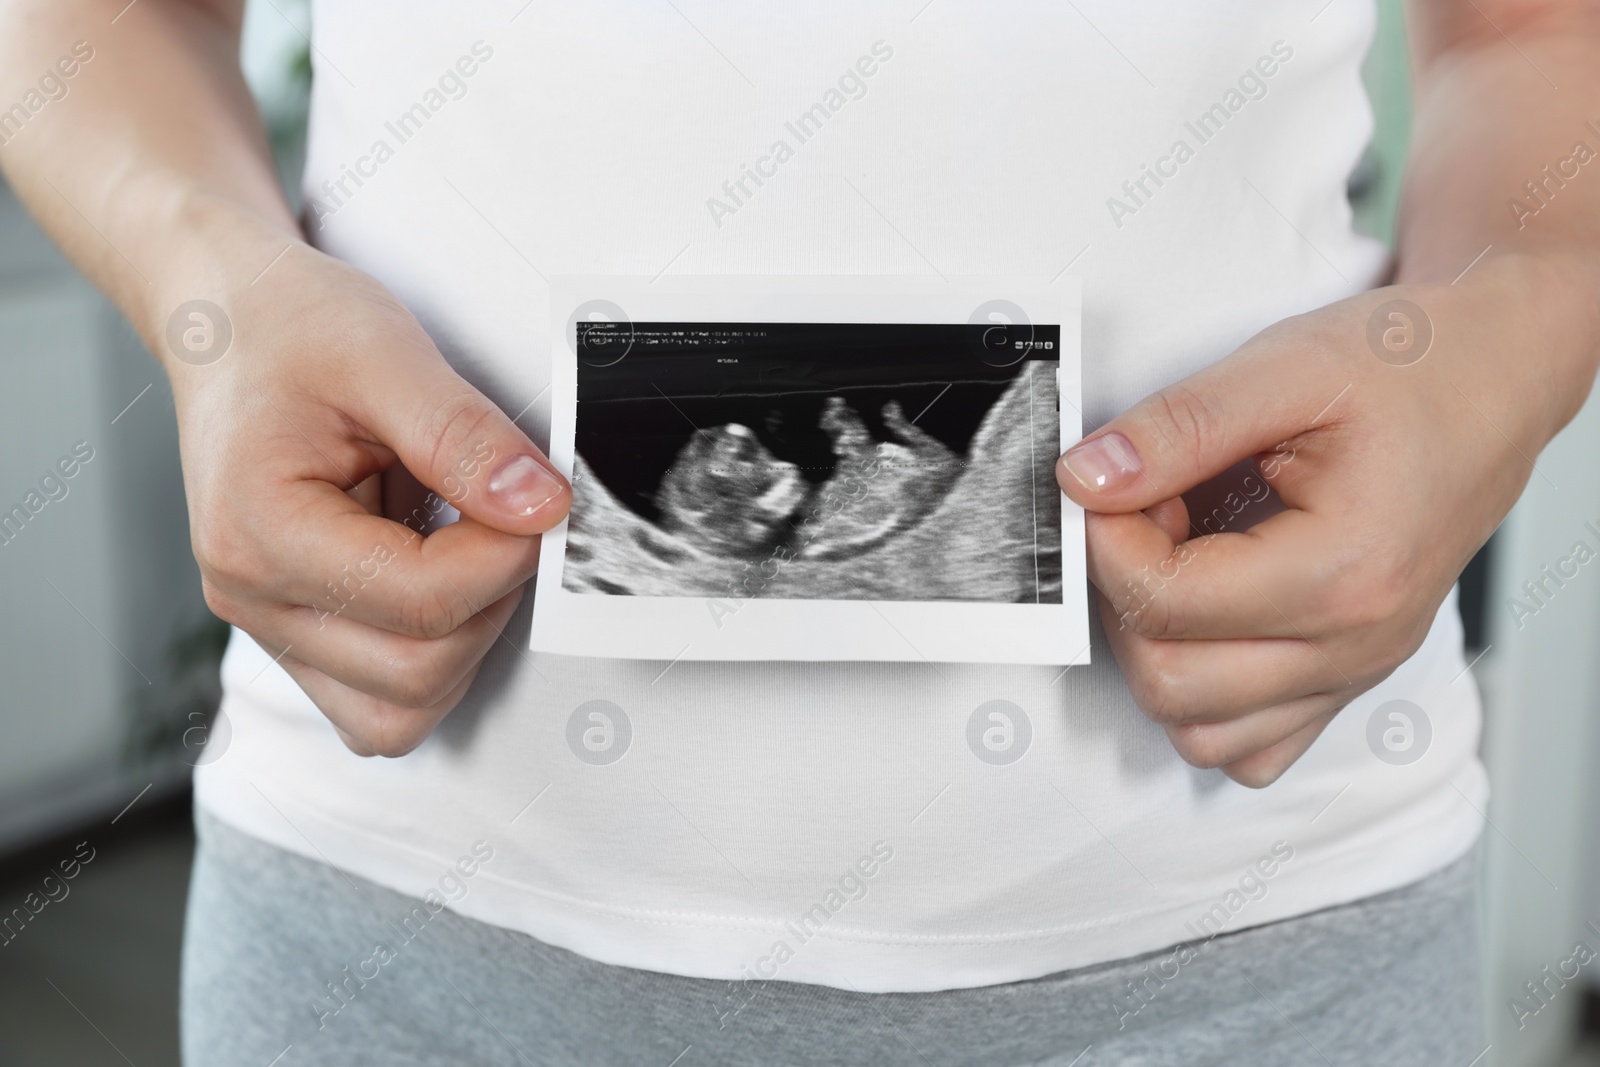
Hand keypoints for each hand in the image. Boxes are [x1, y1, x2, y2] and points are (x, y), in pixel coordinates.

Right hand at [163, 229, 568, 756]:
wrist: (225, 321)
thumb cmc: (285, 328)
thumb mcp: (385, 353)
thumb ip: (466, 438)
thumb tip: (539, 508)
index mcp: (258, 531)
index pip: (422, 602)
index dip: (505, 556)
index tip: (537, 500)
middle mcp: (252, 595)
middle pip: (416, 674)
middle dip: (491, 601)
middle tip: (504, 519)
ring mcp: (271, 622)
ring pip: (398, 712)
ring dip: (464, 643)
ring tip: (466, 550)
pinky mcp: (298, 630)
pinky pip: (378, 702)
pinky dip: (431, 660)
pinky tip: (440, 581)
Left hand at [1056, 254, 1572, 786]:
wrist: (1491, 384)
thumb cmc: (1408, 371)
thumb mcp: (1284, 368)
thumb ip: (1177, 428)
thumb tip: (1086, 479)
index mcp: (1346, 571)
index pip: (1166, 603)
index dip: (1108, 541)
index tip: (1114, 483)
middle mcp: (1355, 643)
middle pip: (1171, 682)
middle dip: (1126, 597)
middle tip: (1149, 516)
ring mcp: (1351, 671)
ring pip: (1201, 732)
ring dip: (1158, 651)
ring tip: (1182, 560)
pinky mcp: (1342, 679)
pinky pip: (1249, 746)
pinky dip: (1205, 700)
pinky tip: (1208, 615)